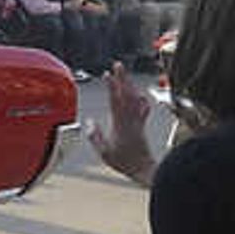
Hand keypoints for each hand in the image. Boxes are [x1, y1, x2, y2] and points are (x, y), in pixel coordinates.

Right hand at [89, 63, 159, 184]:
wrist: (145, 168)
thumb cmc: (125, 162)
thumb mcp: (104, 152)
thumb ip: (95, 136)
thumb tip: (89, 122)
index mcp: (119, 123)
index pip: (115, 100)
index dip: (111, 86)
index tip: (107, 74)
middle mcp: (130, 119)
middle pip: (127, 94)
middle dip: (122, 78)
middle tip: (118, 65)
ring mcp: (138, 121)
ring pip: (135, 98)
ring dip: (130, 85)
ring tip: (126, 76)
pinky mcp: (143, 126)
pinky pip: (143, 108)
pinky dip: (141, 100)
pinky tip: (141, 96)